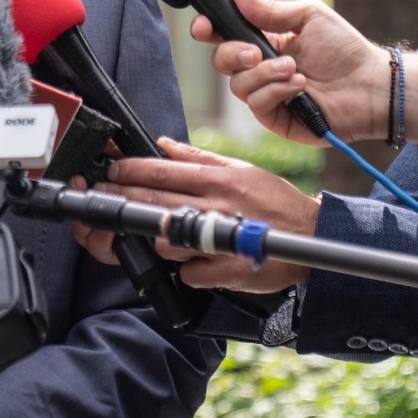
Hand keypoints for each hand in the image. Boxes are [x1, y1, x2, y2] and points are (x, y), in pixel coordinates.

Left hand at [81, 138, 315, 292]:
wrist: (314, 235)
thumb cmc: (275, 201)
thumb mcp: (240, 170)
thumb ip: (199, 159)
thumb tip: (163, 144)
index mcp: (218, 180)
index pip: (162, 172)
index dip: (129, 170)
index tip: (111, 169)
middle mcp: (217, 206)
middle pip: (155, 201)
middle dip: (122, 197)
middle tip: (102, 194)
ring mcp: (222, 240)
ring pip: (166, 238)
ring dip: (152, 235)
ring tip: (144, 231)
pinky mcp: (229, 271)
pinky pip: (189, 272)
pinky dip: (183, 268)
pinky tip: (185, 260)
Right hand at [190, 0, 411, 144]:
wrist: (371, 85)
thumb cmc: (345, 49)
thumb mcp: (308, 17)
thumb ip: (270, 9)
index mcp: (265, 40)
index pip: (225, 35)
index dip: (208, 30)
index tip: (204, 27)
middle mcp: (261, 68)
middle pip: (222, 61)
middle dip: (234, 53)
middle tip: (258, 50)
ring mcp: (267, 94)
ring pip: (237, 85)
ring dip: (264, 73)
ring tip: (294, 68)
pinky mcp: (276, 117)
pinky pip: (256, 104)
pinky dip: (275, 91)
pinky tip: (299, 85)